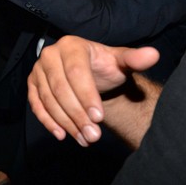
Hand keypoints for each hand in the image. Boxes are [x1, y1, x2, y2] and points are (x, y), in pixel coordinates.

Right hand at [27, 36, 158, 145]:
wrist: (92, 76)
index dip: (86, 95)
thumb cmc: (107, 68)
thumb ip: (135, 59)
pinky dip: (47, 121)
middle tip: (93, 135)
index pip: (76, 72)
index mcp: (71, 45)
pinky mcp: (32, 85)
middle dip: (76, 114)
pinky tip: (62, 135)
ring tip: (85, 139)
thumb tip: (153, 55)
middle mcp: (50, 55)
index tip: (99, 117)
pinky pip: (36, 105)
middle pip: (60, 88)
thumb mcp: (122, 62)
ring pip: (48, 99)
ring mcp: (38, 70)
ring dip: (65, 122)